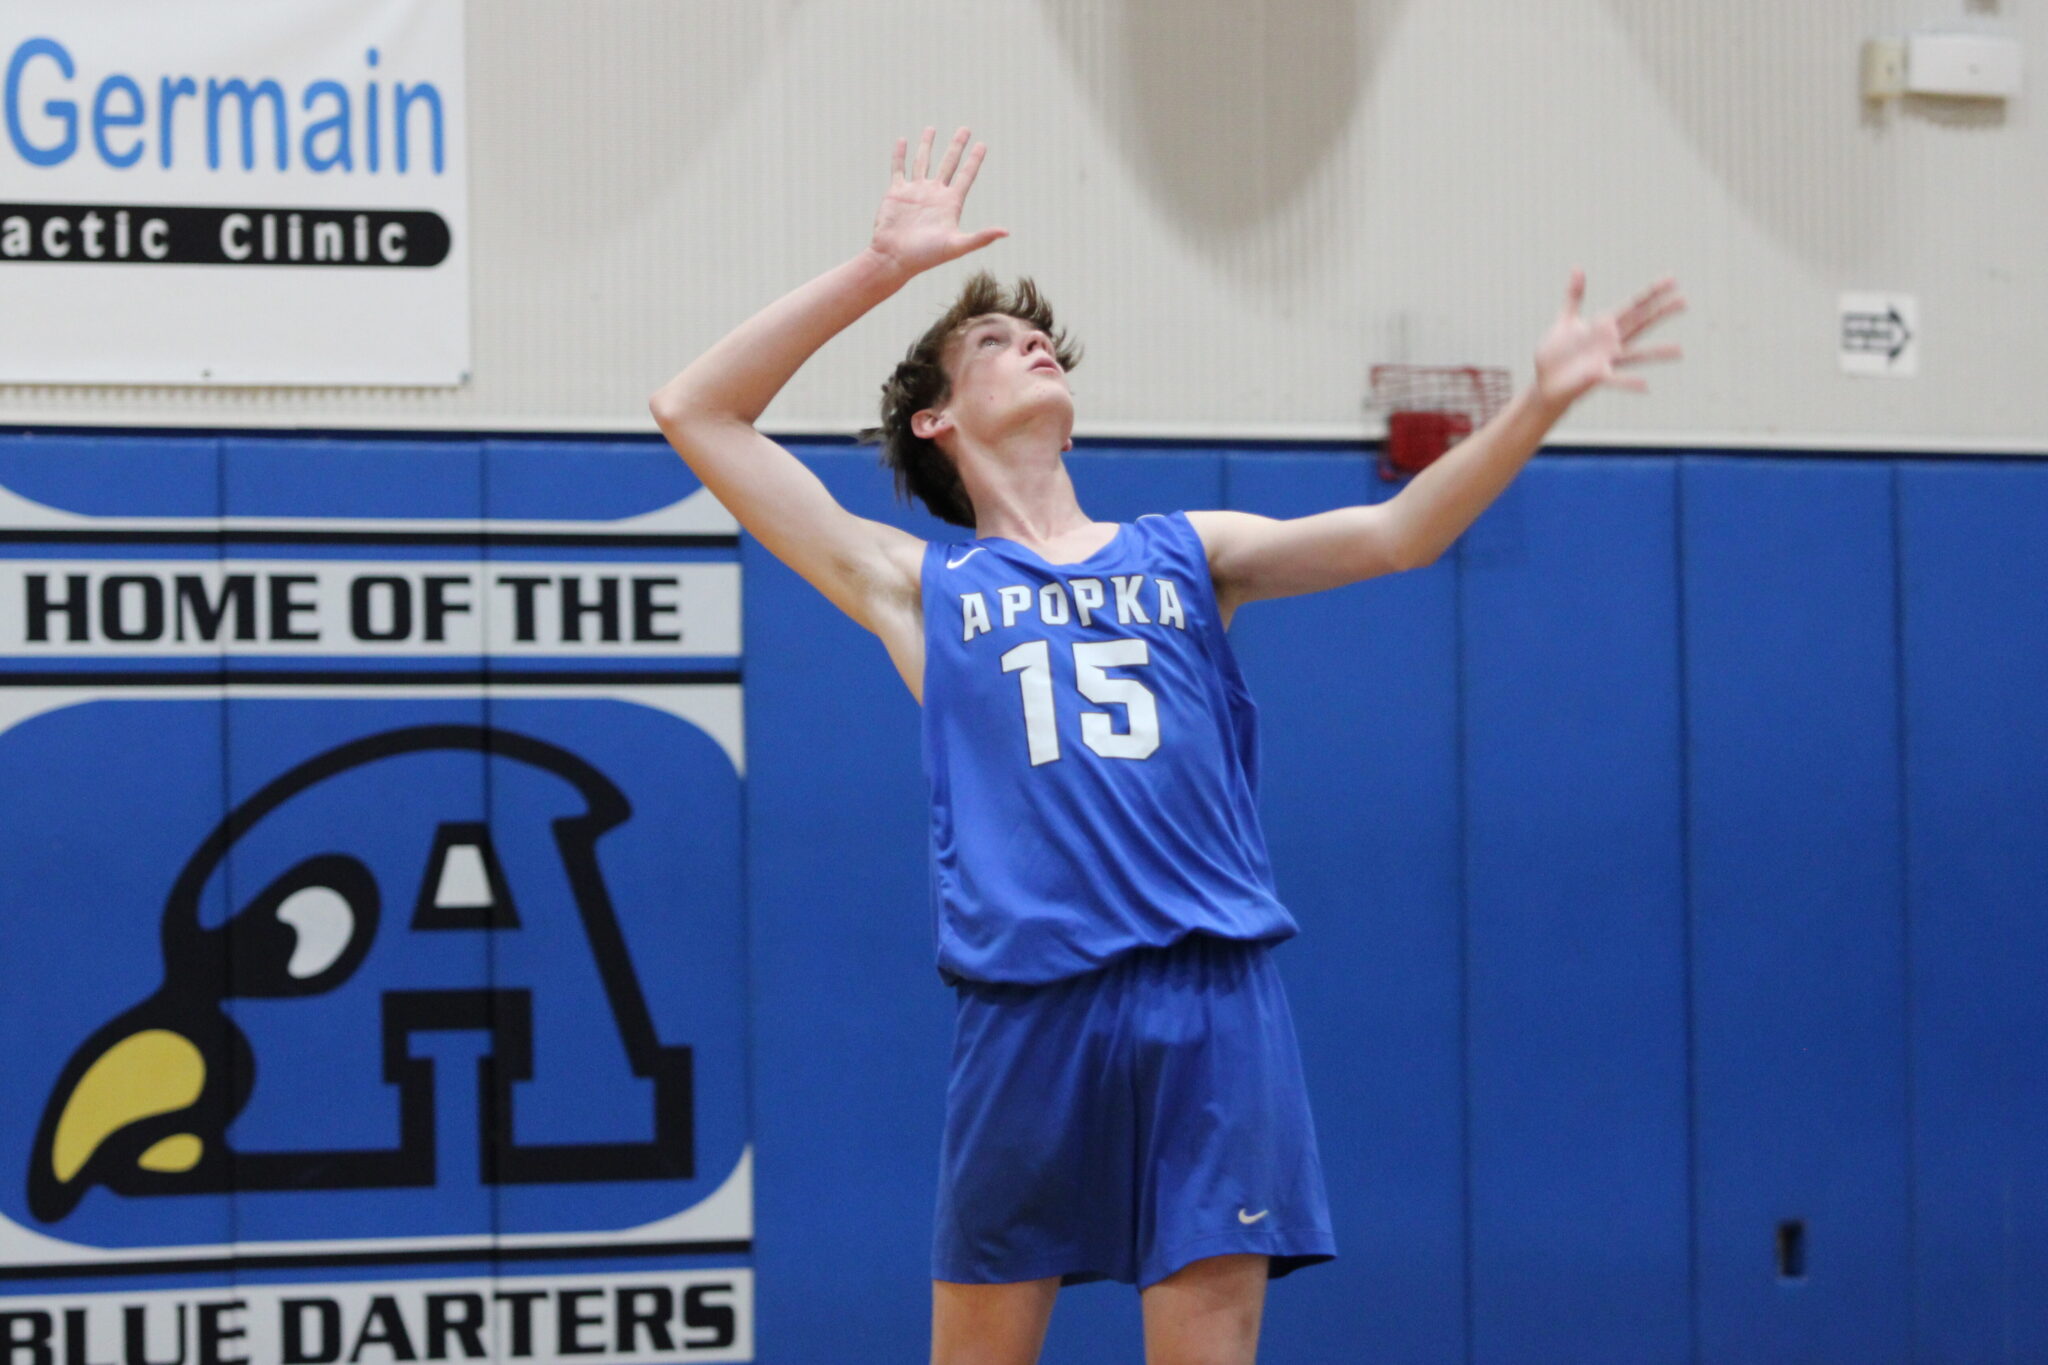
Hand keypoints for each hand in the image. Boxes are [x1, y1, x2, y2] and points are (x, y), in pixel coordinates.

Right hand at [868, 126, 1007, 277]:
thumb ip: (981, 238)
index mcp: (951, 204)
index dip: (974, 160)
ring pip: (923, 161)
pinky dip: (900, 155)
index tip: (982, 145)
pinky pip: (898, 168)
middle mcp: (934, 194)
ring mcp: (915, 192)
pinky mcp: (896, 193)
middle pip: (949, 163)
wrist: (894, 259)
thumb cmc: (926, 256)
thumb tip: (1006, 232)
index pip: (966, 176)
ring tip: (931, 128)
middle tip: (965, 129)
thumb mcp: (956, 246)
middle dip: (956, 146)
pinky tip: (903, 140)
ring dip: (927, 145)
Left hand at [1533, 271, 1685, 409]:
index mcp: (1605, 325)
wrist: (1544, 382)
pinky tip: (1646, 385)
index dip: (1652, 292)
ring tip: (1680, 351)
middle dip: (1661, 312)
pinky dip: (1629, 383)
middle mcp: (1612, 342)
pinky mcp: (1596, 377)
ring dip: (1658, 352)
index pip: (1634, 305)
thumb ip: (1574, 296)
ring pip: (1636, 354)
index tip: (1673, 280)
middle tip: (1685, 301)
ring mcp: (1606, 360)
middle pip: (1640, 323)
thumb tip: (1578, 268)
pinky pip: (1616, 379)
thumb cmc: (1557, 352)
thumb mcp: (1566, 319)